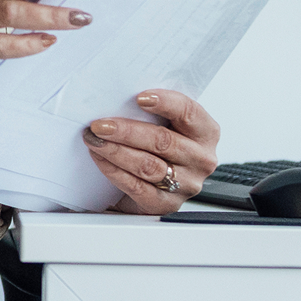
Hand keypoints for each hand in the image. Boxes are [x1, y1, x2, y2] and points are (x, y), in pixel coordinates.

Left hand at [81, 91, 220, 214]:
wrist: (152, 186)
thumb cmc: (158, 148)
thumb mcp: (166, 125)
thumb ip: (154, 112)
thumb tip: (120, 96)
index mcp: (206, 133)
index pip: (189, 113)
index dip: (165, 103)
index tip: (139, 97)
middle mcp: (201, 159)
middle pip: (163, 141)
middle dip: (127, 131)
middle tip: (100, 124)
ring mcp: (186, 184)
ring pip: (148, 165)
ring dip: (116, 151)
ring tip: (94, 140)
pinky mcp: (165, 204)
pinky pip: (137, 186)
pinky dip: (114, 171)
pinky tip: (100, 159)